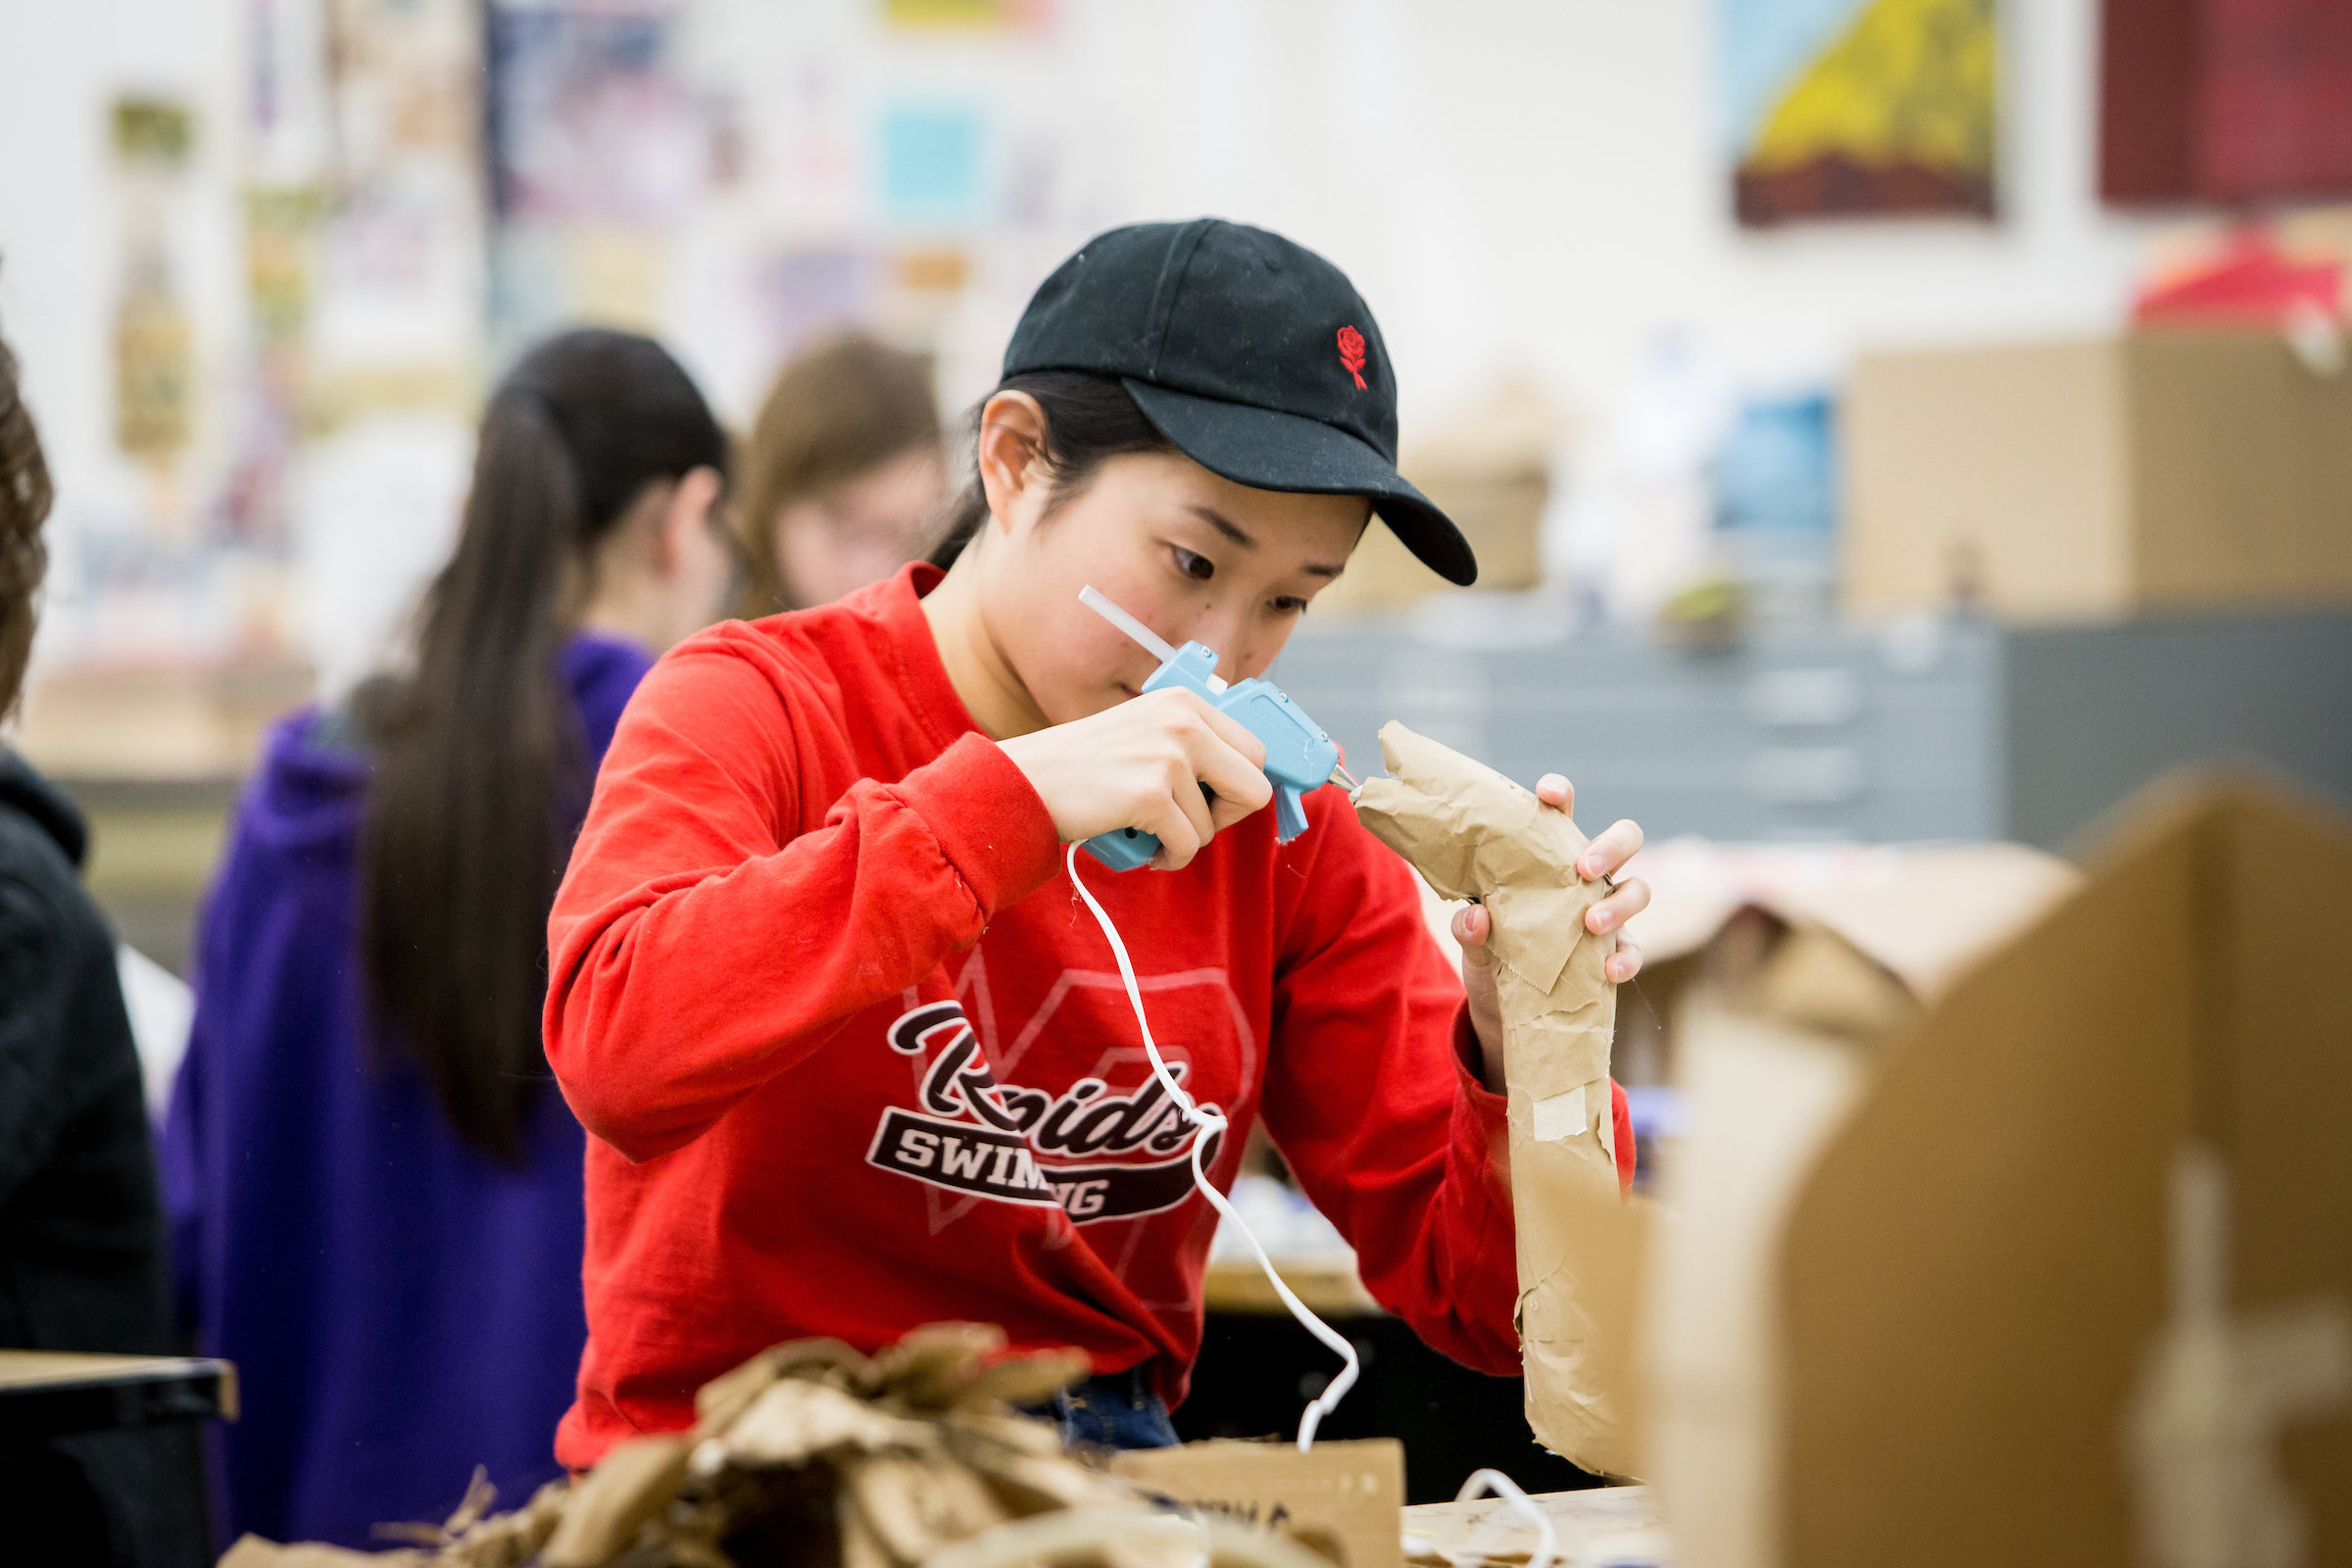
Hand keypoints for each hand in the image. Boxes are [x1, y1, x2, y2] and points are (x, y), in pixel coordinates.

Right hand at [999, 688, 1273, 870]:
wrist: (1026, 781)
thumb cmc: (1086, 767)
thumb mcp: (1146, 733)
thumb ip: (1192, 745)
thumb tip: (1247, 779)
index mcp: (1185, 703)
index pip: (1255, 750)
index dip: (1241, 786)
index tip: (1220, 803)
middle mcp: (1182, 722)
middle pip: (1253, 786)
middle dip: (1227, 816)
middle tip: (1191, 823)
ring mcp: (1167, 757)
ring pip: (1212, 825)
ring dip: (1182, 839)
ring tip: (1146, 829)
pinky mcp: (1149, 794)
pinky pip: (1187, 846)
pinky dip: (1167, 857)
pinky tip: (1143, 848)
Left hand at [1453, 773, 1648, 1090]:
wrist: (1503, 1011)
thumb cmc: (1490, 954)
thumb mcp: (1472, 944)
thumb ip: (1469, 929)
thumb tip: (1475, 916)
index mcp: (1547, 857)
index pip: (1560, 813)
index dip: (1560, 795)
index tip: (1549, 793)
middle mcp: (1585, 878)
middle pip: (1624, 839)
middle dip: (1610, 846)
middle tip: (1584, 868)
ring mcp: (1606, 912)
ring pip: (1638, 889)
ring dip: (1620, 903)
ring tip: (1591, 923)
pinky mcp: (1614, 953)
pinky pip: (1633, 949)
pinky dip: (1626, 958)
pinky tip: (1609, 970)